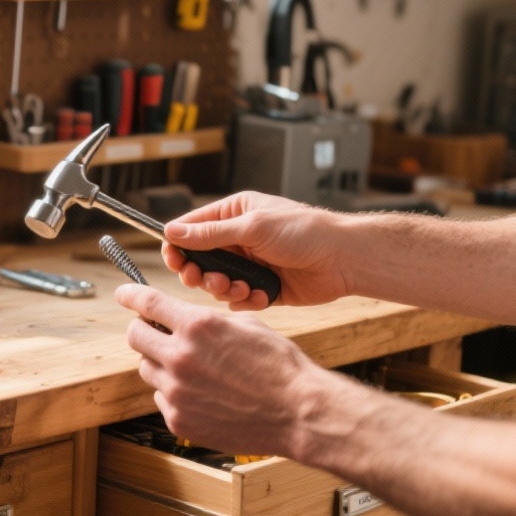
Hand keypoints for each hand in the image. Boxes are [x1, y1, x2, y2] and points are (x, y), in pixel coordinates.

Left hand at [115, 283, 326, 456]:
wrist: (298, 412)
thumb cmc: (279, 366)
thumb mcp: (244, 325)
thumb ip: (204, 319)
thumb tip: (179, 318)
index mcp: (197, 326)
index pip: (146, 303)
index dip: (130, 295)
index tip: (123, 294)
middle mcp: (180, 357)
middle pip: (135, 336)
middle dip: (144, 330)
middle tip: (158, 333)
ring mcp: (176, 392)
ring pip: (147, 369)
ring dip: (161, 363)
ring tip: (193, 369)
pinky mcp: (179, 420)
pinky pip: (162, 399)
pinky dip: (174, 394)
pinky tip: (202, 394)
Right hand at [162, 191, 349, 309]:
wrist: (344, 259)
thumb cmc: (304, 232)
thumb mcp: (252, 227)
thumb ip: (210, 233)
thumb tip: (171, 232)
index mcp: (234, 214)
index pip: (191, 228)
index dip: (178, 245)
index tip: (174, 261)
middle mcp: (238, 239)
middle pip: (200, 260)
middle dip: (200, 273)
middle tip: (207, 280)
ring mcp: (250, 264)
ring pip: (217, 282)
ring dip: (223, 288)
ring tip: (239, 288)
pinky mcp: (262, 287)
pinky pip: (238, 300)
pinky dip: (244, 301)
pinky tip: (260, 296)